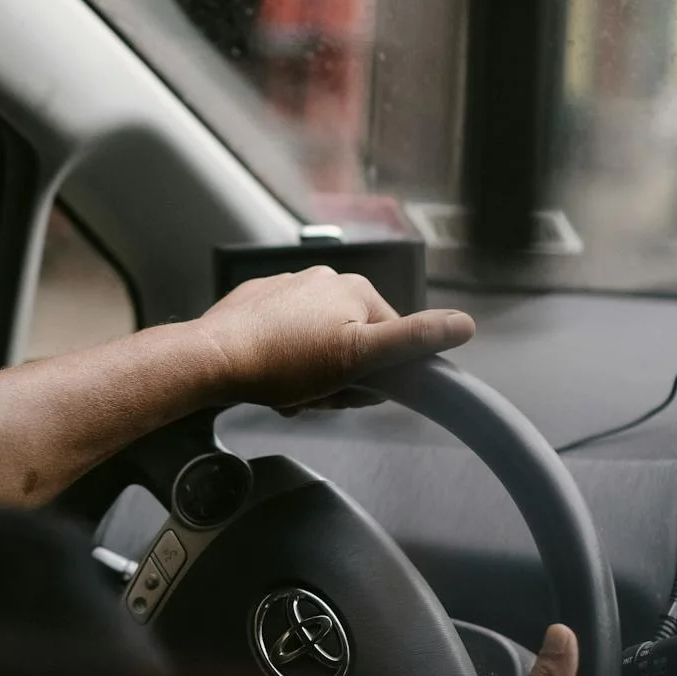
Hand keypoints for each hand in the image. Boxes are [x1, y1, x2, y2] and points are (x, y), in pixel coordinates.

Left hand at [191, 267, 474, 410]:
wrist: (212, 359)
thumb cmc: (283, 361)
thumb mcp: (359, 356)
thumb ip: (412, 339)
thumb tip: (464, 324)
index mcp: (353, 289)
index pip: (389, 338)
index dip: (375, 374)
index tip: (352, 392)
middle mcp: (322, 280)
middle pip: (352, 342)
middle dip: (338, 376)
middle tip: (315, 395)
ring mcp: (286, 289)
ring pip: (317, 344)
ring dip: (310, 376)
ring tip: (288, 392)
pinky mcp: (256, 304)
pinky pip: (284, 339)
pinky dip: (283, 362)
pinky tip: (269, 381)